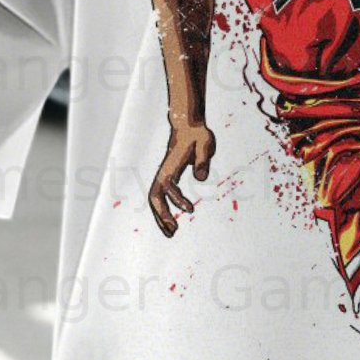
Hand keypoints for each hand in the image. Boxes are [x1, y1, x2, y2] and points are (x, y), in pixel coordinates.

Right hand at [148, 120, 215, 234]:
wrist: (188, 126)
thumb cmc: (198, 135)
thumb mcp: (205, 144)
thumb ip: (203, 160)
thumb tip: (201, 178)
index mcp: (170, 166)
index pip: (168, 186)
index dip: (177, 199)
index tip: (191, 210)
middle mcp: (163, 173)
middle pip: (154, 197)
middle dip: (161, 215)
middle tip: (174, 231)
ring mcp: (163, 177)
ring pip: (155, 200)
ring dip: (161, 217)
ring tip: (172, 233)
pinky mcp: (168, 179)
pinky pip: (162, 198)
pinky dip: (164, 212)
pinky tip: (172, 222)